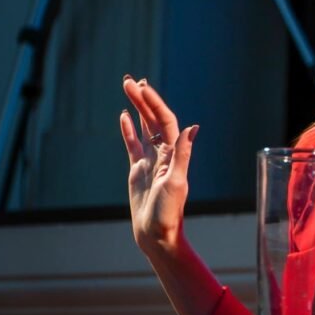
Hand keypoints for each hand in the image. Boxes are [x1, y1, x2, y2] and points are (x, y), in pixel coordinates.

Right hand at [119, 75, 198, 254]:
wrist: (156, 234)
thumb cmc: (168, 212)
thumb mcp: (176, 182)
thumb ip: (183, 154)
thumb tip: (192, 128)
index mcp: (173, 154)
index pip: (164, 121)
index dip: (154, 103)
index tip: (142, 87)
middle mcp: (164, 153)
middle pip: (153, 119)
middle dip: (143, 99)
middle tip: (129, 80)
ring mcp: (150, 160)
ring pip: (143, 127)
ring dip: (136, 108)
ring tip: (128, 88)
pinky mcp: (138, 170)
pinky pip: (133, 144)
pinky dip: (128, 129)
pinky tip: (123, 115)